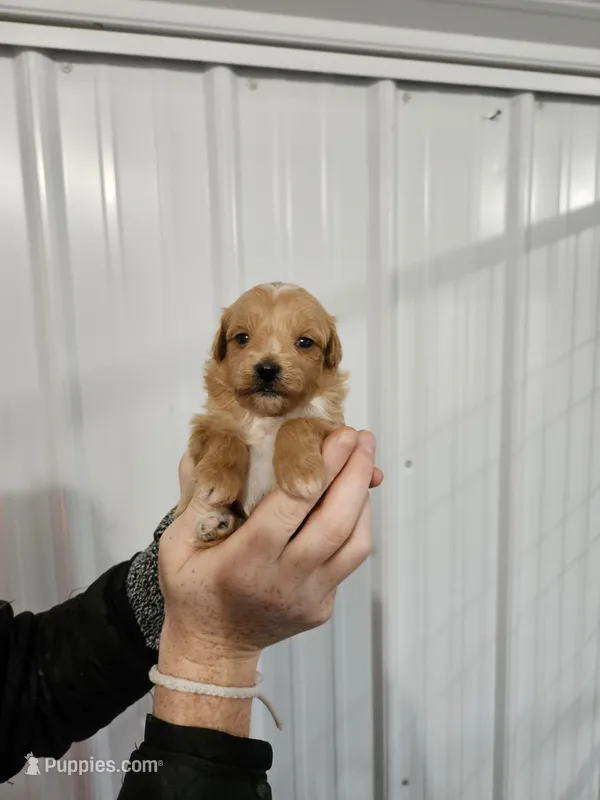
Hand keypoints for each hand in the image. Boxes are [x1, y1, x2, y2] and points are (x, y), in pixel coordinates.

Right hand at [159, 428, 382, 685]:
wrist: (212, 650)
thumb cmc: (192, 592)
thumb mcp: (176, 543)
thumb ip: (197, 497)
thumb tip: (215, 447)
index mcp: (247, 560)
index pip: (293, 506)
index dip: (321, 466)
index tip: (337, 434)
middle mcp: (285, 579)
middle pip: (337, 521)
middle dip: (355, 473)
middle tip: (361, 438)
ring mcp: (310, 596)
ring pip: (356, 542)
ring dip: (364, 498)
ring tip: (361, 463)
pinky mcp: (324, 605)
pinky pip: (350, 559)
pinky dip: (356, 524)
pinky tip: (349, 500)